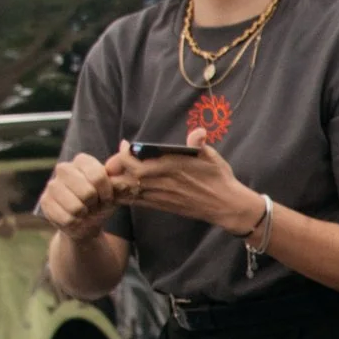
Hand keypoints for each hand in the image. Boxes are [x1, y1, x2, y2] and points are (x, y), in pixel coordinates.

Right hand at [38, 151, 116, 238]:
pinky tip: (74, 218)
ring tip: (84, 211)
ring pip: (75, 206)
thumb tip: (125, 144)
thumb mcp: (116, 191)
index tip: (108, 197)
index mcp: (82, 161)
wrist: (85, 222)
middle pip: (87, 192)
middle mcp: (64, 168)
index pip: (98, 176)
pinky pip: (66, 218)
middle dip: (95, 204)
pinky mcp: (45, 201)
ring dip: (85, 214)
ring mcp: (52, 184)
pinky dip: (75, 223)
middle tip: (94, 205)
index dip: (106, 192)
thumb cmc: (102, 202)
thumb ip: (121, 172)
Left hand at [107, 130, 261, 236]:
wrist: (226, 205)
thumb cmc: (219, 178)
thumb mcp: (211, 156)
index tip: (126, 144)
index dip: (124, 153)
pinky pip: (137, 202)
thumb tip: (198, 132)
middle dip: (116, 168)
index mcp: (172, 166)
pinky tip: (121, 191)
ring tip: (113, 174)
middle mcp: (163, 182)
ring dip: (117, 183)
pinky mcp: (162, 206)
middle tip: (115, 160)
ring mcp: (161, 196)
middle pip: (127, 176)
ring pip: (128, 191)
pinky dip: (125, 197)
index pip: (136, 161)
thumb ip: (199, 144)